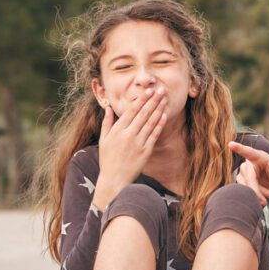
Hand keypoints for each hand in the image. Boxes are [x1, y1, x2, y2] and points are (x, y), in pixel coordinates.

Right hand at [93, 87, 168, 209]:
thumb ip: (107, 123)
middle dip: (152, 100)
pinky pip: (154, 135)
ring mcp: (137, 143)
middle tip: (160, 89)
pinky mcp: (145, 152)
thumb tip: (109, 108)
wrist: (114, 180)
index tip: (148, 90)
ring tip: (164, 99)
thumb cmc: (107, 160)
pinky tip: (164, 115)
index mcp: (117, 131)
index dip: (141, 100)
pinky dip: (159, 124)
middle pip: (142, 114)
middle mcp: (127, 135)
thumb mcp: (103, 140)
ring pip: (150, 122)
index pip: (131, 111)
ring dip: (158, 109)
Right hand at [228, 141, 268, 205]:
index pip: (249, 152)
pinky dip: (258, 198)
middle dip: (258, 192)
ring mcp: (243, 173)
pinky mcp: (241, 183)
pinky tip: (266, 198)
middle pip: (249, 179)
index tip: (231, 145)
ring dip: (261, 195)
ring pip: (248, 188)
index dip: (240, 148)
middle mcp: (248, 164)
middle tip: (266, 203)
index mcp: (259, 157)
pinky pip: (247, 193)